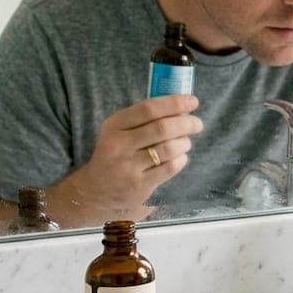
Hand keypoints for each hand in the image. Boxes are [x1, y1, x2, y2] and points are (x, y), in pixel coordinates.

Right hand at [57, 94, 203, 225]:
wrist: (96, 191)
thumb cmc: (115, 155)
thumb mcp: (118, 132)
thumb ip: (143, 120)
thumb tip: (180, 106)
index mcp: (114, 126)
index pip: (149, 108)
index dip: (174, 103)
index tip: (193, 101)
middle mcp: (119, 144)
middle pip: (162, 128)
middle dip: (187, 123)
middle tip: (197, 124)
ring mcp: (128, 167)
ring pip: (169, 148)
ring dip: (185, 142)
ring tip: (186, 142)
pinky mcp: (139, 185)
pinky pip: (170, 168)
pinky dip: (181, 159)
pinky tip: (180, 157)